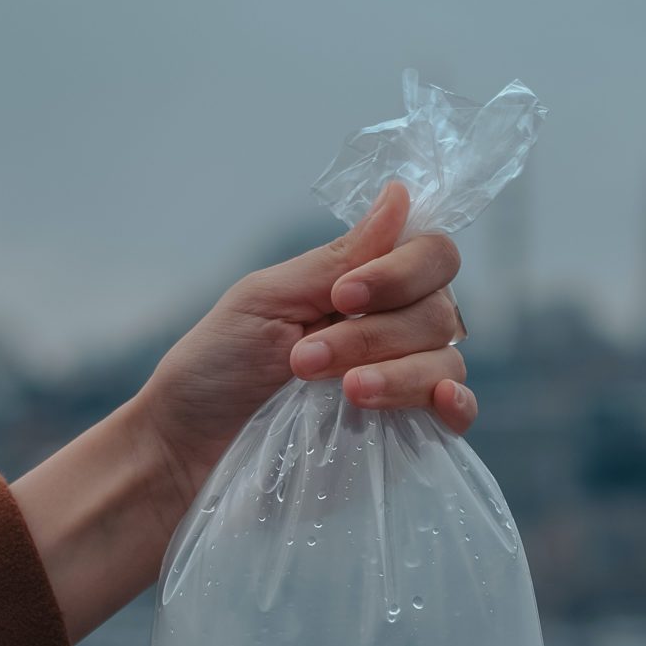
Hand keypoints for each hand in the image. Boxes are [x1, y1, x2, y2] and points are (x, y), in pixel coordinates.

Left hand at [13, 182, 469, 642]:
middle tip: (305, 361)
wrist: (187, 450)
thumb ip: (337, 258)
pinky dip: (457, 404)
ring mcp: (404, 384)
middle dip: (371, 335)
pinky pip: (459, 413)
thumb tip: (400, 194)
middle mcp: (395, 330)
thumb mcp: (264, 302)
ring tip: (344, 393)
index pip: (430, 256)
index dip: (399, 272)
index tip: (342, 296)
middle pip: (438, 311)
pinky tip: (438, 404)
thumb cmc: (215, 369)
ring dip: (397, 373)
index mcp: (364, 287)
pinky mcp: (405, 437)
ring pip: (446, 362)